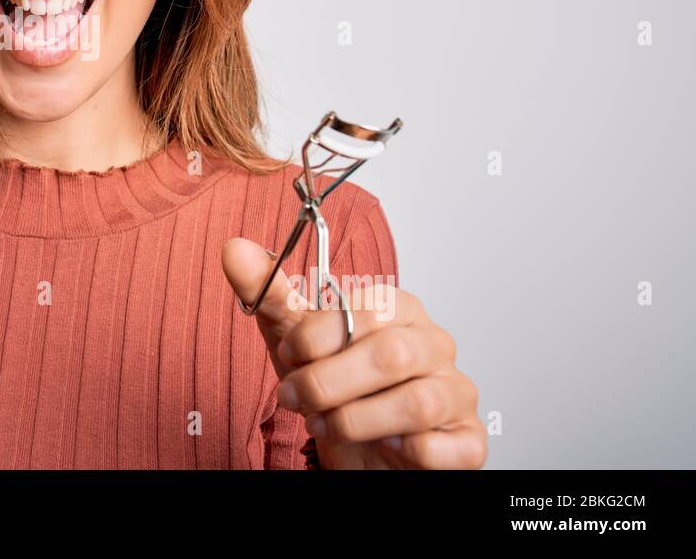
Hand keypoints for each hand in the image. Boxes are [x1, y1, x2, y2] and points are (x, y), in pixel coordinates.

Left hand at [222, 238, 485, 468]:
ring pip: (416, 404)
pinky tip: (387, 448)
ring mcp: (456, 392)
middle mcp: (433, 344)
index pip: (363, 310)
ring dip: (354, 421)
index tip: (289, 358)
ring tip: (326, 425)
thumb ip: (269, 295)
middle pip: (390, 356)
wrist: (361, 445)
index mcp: (397, 308)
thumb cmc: (335, 385)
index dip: (313, 339)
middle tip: (295, 399)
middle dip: (327, 384)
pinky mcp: (468, 440)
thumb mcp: (294, 339)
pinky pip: (448, 447)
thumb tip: (234, 250)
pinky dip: (411, 452)